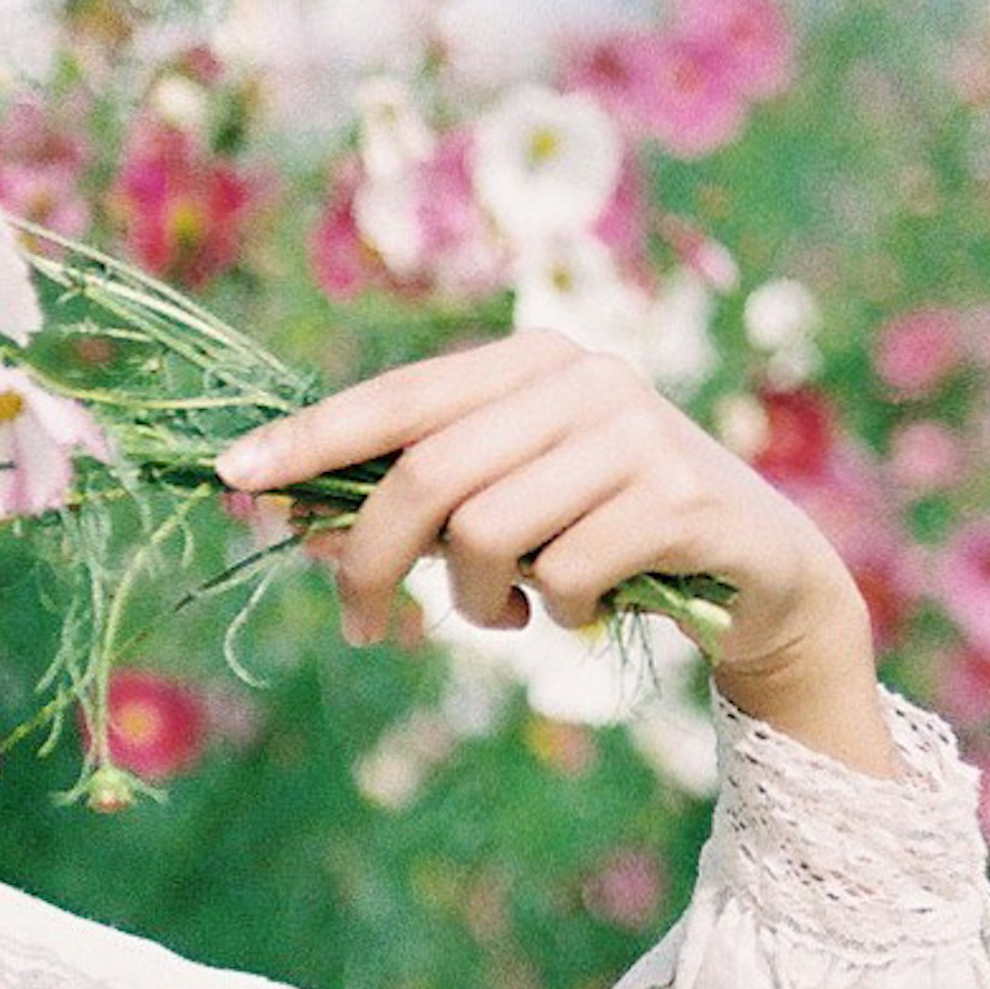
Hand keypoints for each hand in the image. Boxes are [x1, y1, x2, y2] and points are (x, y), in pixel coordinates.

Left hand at [212, 331, 897, 775]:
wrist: (757, 568)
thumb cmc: (604, 530)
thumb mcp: (507, 503)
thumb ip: (417, 499)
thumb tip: (292, 520)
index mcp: (528, 362)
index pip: (396, 398)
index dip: (309, 439)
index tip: (232, 478)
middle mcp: (584, 378)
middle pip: (426, 476)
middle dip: (372, 561)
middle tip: (360, 626)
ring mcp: (636, 433)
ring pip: (485, 534)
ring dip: (474, 601)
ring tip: (510, 611)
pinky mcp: (679, 498)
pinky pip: (560, 575)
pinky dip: (553, 614)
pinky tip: (581, 610)